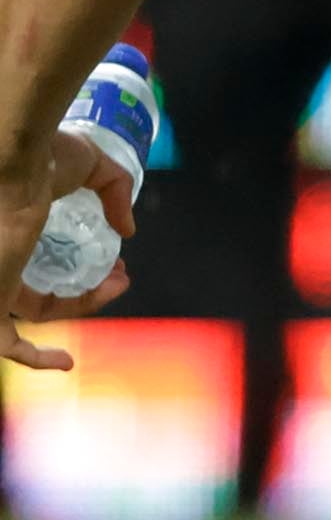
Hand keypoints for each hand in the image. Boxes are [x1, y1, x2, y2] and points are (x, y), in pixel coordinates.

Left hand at [1, 129, 135, 371]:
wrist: (12, 162)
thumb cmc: (44, 158)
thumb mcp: (91, 166)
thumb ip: (115, 191)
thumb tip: (128, 230)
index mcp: (15, 236)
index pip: (41, 270)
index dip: (81, 273)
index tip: (118, 265)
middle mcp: (5, 262)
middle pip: (43, 293)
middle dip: (88, 290)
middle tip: (121, 275)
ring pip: (36, 313)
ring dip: (81, 307)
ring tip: (116, 286)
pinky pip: (8, 344)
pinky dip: (35, 358)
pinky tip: (66, 361)